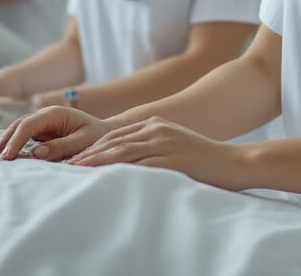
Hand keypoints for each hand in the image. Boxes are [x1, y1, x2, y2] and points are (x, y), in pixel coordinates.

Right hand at [0, 106, 117, 161]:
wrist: (106, 133)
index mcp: (55, 113)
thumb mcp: (84, 142)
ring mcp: (40, 124)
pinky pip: (18, 138)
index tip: (6, 158)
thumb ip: (61, 146)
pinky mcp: (38, 133)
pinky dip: (5, 145)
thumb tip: (37, 152)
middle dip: (2, 143)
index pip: (28, 126)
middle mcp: (44, 115)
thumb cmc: (98, 137)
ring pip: (14, 131)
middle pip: (17, 127)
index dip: (15, 141)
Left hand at [67, 117, 249, 190]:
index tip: (75, 157)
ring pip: (122, 150)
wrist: (233, 162)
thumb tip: (128, 161)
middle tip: (67, 165)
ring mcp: (165, 142)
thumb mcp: (174, 146)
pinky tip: (106, 177)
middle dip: (89, 153)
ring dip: (97, 161)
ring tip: (77, 170)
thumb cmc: (204, 159)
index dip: (94, 146)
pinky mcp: (173, 158)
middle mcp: (157, 129)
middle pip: (114, 140)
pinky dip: (120, 170)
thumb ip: (152, 148)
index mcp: (156, 124)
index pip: (116, 135)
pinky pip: (141, 164)